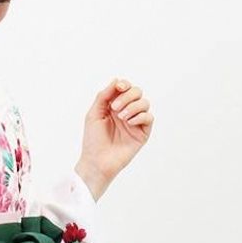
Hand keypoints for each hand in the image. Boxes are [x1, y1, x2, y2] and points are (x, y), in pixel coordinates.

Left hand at [74, 77, 154, 201]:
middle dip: (127, 96)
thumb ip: (104, 96)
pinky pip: (149, 118)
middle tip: (115, 109)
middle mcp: (127, 112)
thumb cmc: (93, 140)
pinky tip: (129, 123)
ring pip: (145, 103)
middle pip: (137, 92)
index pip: (125, 88)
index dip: (124, 85)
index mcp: (115, 106)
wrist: (97, 161)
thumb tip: (116, 80)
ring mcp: (135, 123)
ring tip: (121, 118)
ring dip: (133, 106)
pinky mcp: (142, 134)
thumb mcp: (94, 113)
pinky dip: (140, 116)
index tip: (118, 88)